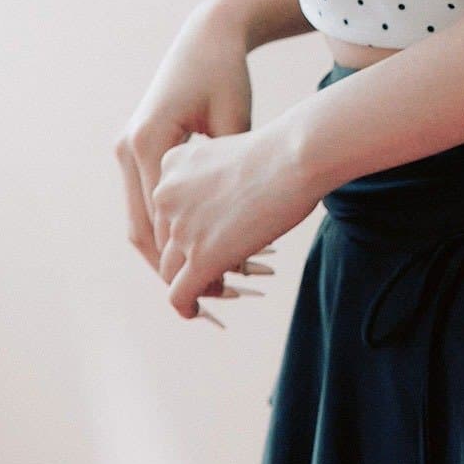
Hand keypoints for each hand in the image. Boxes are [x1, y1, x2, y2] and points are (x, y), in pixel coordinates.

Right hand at [115, 3, 276, 318]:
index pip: (159, 221)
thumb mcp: (235, 121)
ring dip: (165, 252)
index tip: (212, 286)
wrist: (206, 37)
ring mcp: (128, 148)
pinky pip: (145, 201)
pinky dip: (165, 229)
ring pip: (138, 220)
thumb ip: (231, 171)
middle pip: (140, 229)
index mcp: (149, 143)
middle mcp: (129, 149)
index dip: (183, 260)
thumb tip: (244, 226)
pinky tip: (192, 249)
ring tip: (198, 281)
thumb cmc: (227, 75)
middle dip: (169, 268)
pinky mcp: (138, 148)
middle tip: (203, 298)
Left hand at [153, 123, 316, 320]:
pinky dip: (185, 306)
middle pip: (166, 241)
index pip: (166, 209)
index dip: (185, 230)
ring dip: (190, 281)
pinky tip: (193, 311)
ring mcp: (182, 228)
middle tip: (213, 266)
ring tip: (216, 285)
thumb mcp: (228, 154)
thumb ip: (211, 179)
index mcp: (171, 163)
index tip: (208, 237)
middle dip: (186, 257)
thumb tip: (215, 212)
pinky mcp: (201, 257)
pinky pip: (179, 295)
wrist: (297, 157)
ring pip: (170, 271)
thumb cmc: (279, 152)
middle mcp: (167, 195)